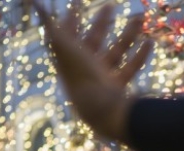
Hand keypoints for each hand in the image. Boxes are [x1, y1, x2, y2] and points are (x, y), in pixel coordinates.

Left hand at [35, 2, 152, 140]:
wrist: (97, 107)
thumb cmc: (79, 75)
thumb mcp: (62, 44)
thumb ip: (50, 23)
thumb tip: (35, 1)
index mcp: (70, 56)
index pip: (69, 32)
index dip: (72, 17)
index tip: (78, 2)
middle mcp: (85, 65)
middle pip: (94, 39)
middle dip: (102, 21)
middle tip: (110, 5)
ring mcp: (102, 76)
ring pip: (117, 50)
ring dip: (129, 33)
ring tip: (141, 18)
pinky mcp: (117, 86)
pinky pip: (131, 67)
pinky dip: (140, 55)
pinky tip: (149, 42)